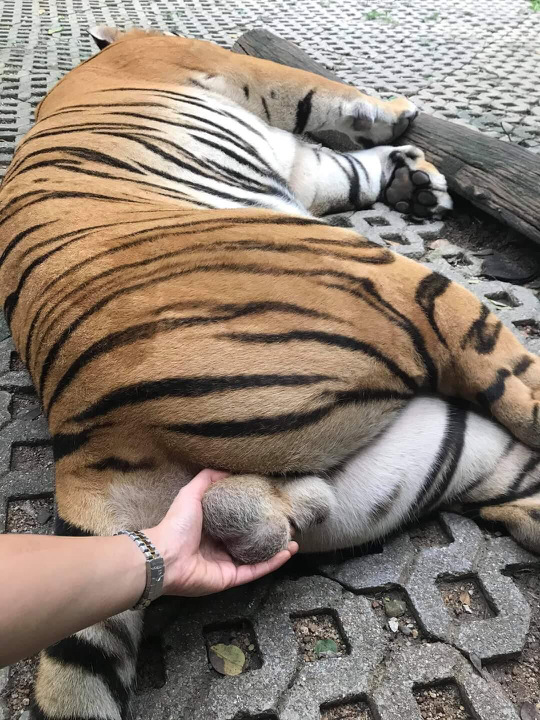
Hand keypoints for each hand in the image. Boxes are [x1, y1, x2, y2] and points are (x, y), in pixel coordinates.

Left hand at [144, 469, 297, 596]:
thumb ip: (207, 479)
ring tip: (293, 540)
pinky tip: (287, 553)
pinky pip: (256, 570)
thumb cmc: (177, 524)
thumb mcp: (191, 493)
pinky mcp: (231, 578)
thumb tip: (227, 468)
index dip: (253, 513)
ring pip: (257, 557)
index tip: (270, 503)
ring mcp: (226, 564)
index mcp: (211, 529)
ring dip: (276, 550)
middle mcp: (220, 547)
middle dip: (267, 534)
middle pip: (249, 540)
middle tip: (285, 523)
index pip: (236, 521)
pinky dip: (272, 563)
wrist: (165, 556)